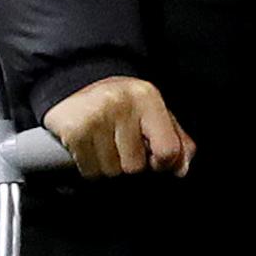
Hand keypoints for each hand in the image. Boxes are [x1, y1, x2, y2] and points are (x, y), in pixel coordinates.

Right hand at [44, 75, 193, 177]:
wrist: (74, 83)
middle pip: (135, 166)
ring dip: (107, 164)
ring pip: (111, 171)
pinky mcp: (73, 132)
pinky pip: (89, 170)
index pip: (168, 151)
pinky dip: (89, 165)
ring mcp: (94, 118)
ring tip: (102, 141)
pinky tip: (88, 146)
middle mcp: (121, 105)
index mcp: (146, 98)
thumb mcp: (154, 112)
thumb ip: (177, 140)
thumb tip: (181, 169)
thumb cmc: (120, 104)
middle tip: (119, 140)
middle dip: (128, 160)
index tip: (154, 156)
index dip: (163, 162)